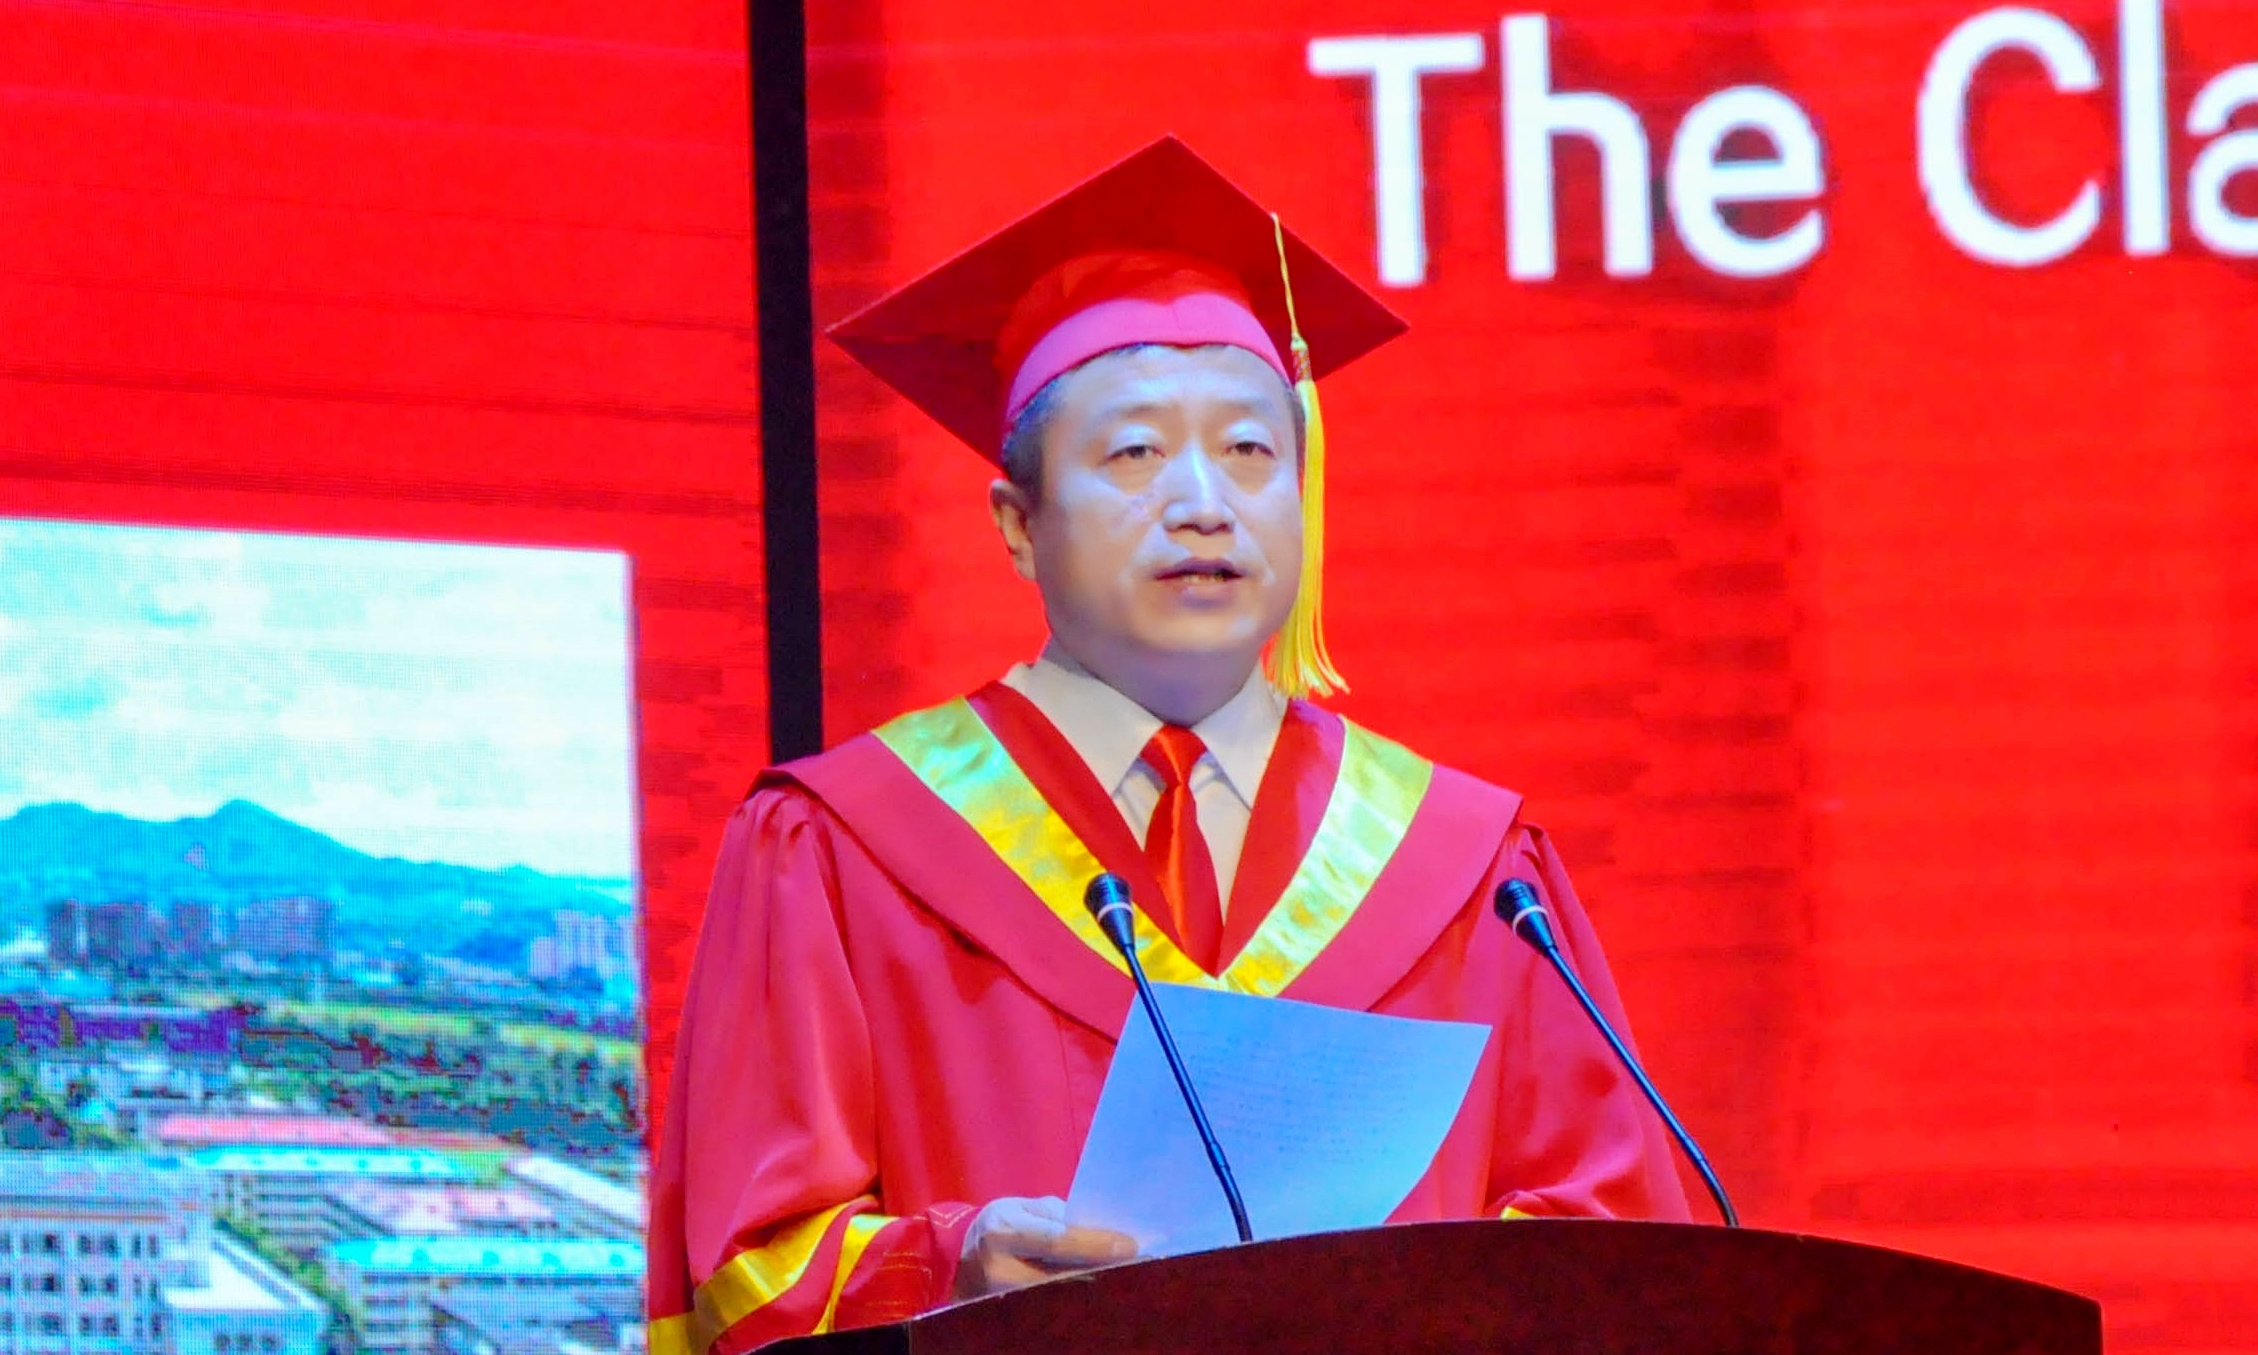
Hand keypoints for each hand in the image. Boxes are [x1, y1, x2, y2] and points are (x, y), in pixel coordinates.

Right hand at [954, 1195, 1135, 1297]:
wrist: (959, 1258)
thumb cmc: (1002, 1224)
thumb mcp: (1024, 1208)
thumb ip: (1060, 1218)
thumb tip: (1104, 1231)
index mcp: (1002, 1230)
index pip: (1058, 1240)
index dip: (1096, 1244)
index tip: (1131, 1246)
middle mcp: (998, 1269)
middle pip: (1063, 1277)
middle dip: (1104, 1272)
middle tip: (1142, 1266)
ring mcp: (1001, 1300)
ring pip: (1060, 1299)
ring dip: (1096, 1291)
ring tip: (1128, 1282)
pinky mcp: (1009, 1319)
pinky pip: (1052, 1313)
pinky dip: (1079, 1305)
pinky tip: (1104, 1297)